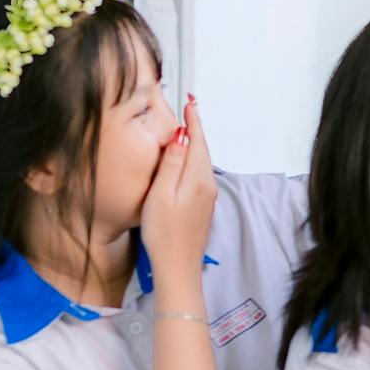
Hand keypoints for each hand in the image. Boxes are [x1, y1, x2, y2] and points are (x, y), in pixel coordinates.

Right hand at [139, 95, 217, 274]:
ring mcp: (208, 197)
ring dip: (196, 144)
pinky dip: (194, 161)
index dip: (193, 121)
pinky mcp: (203, 207)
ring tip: (188, 129)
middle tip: (190, 109)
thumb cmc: (164, 233)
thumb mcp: (161, 194)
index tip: (190, 103)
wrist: (178, 266)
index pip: (197, 141)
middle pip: (203, 150)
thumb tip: (180, 137)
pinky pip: (200, 175)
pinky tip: (187, 160)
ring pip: (202, 163)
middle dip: (196, 129)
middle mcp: (208, 186)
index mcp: (198, 179)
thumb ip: (171, 164)